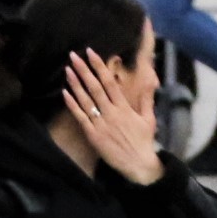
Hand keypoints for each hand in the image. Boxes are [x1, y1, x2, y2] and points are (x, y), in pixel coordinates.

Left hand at [61, 45, 162, 184]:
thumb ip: (147, 98)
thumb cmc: (144, 141)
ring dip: (76, 84)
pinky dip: (72, 105)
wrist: (138, 164)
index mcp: (124, 107)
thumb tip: (151, 79)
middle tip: (74, 56)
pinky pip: (80, 118)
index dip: (99, 66)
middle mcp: (111, 113)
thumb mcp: (149, 118)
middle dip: (84, 70)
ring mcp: (100, 124)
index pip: (110, 82)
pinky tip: (65, 93)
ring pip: (85, 100)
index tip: (90, 52)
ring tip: (67, 70)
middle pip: (95, 87)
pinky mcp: (93, 135)